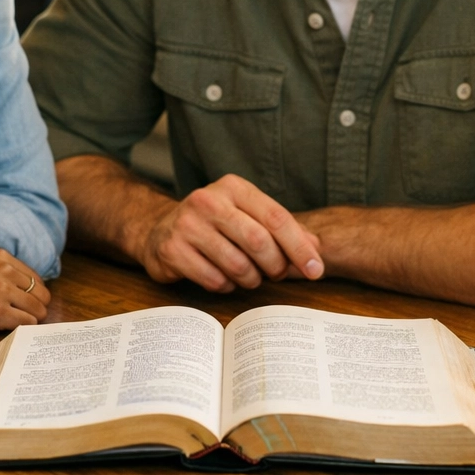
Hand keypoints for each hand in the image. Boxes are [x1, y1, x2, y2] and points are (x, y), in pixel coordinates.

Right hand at [0, 248, 50, 336]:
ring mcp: (2, 291)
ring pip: (38, 308)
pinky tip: (10, 331)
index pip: (33, 277)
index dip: (32, 294)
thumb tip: (17, 288)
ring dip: (31, 319)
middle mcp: (4, 270)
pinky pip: (27, 323)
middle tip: (25, 318)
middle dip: (36, 307)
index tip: (27, 305)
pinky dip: (23, 329)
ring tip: (16, 326)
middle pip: (41, 292)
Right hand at [137, 173, 323, 291]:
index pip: (277, 218)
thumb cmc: (214, 225)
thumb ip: (281, 230)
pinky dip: (228, 287)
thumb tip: (315, 250)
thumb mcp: (247, 217)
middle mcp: (209, 200)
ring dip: (251, 280)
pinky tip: (225, 280)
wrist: (159, 230)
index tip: (315, 270)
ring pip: (238, 265)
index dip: (300, 247)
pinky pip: (214, 280)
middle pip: (259, 242)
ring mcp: (187, 224)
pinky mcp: (171, 249)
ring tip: (250, 278)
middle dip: (275, 266)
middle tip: (276, 276)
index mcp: (234, 187)